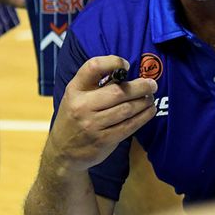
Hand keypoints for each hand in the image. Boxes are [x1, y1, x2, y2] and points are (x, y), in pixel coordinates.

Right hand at [48, 55, 157, 169]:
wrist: (63, 151)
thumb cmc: (74, 117)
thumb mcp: (76, 96)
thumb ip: (95, 84)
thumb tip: (126, 73)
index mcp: (74, 89)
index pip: (93, 67)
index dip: (113, 62)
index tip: (127, 65)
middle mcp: (82, 106)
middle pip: (117, 92)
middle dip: (140, 87)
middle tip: (152, 84)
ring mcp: (93, 125)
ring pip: (126, 109)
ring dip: (144, 102)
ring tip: (151, 97)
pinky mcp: (103, 140)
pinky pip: (129, 126)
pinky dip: (143, 117)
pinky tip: (149, 111)